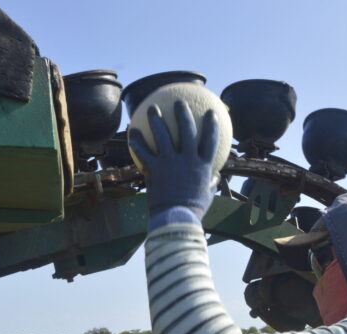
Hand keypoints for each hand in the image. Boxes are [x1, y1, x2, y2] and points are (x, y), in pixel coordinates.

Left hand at [128, 100, 219, 221]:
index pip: (210, 139)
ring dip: (157, 119)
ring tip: (152, 109)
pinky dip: (137, 142)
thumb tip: (215, 177)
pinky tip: (131, 133)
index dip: (211, 124)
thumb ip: (211, 183)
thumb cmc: (193, 210)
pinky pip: (144, 152)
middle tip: (178, 102)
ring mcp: (171, 163)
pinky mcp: (155, 169)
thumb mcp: (207, 195)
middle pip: (187, 130)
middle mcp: (188, 160)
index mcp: (203, 165)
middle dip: (183, 113)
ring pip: (163, 135)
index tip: (211, 113)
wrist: (176, 219)